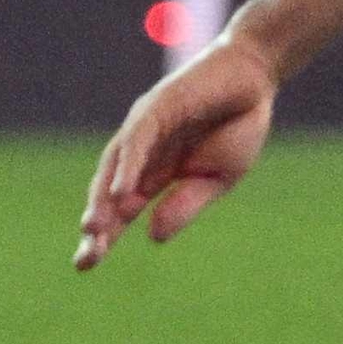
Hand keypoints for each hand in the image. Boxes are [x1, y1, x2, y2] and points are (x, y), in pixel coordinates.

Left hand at [76, 34, 278, 271]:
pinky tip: (119, 193)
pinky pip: (136, 143)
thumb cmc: (237, 126)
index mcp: (156, 175)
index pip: (122, 210)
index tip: (87, 265)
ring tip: (94, 231)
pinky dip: (126, 168)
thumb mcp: (219, 177)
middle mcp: (140, 155)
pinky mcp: (154, 110)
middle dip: (98, 226)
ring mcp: (143, 131)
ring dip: (102, 201)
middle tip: (87, 259)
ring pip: (113, 170)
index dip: (105, 236)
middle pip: (109, 195)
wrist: (255, 79)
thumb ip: (186, 204)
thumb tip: (152, 237)